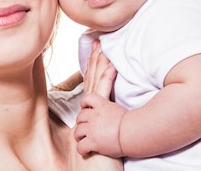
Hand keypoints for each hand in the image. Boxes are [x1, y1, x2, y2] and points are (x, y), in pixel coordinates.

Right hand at [74, 41, 126, 157]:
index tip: (97, 52)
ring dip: (100, 64)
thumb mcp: (102, 138)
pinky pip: (103, 91)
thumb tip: (111, 119)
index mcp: (89, 114)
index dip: (92, 68)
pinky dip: (107, 77)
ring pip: (96, 82)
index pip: (91, 85)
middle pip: (91, 78)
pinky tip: (111, 65)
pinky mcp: (101, 115)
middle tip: (97, 41)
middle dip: (94, 60)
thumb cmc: (100, 160)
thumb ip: (104, 127)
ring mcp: (93, 111)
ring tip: (104, 47)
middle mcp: (88, 110)